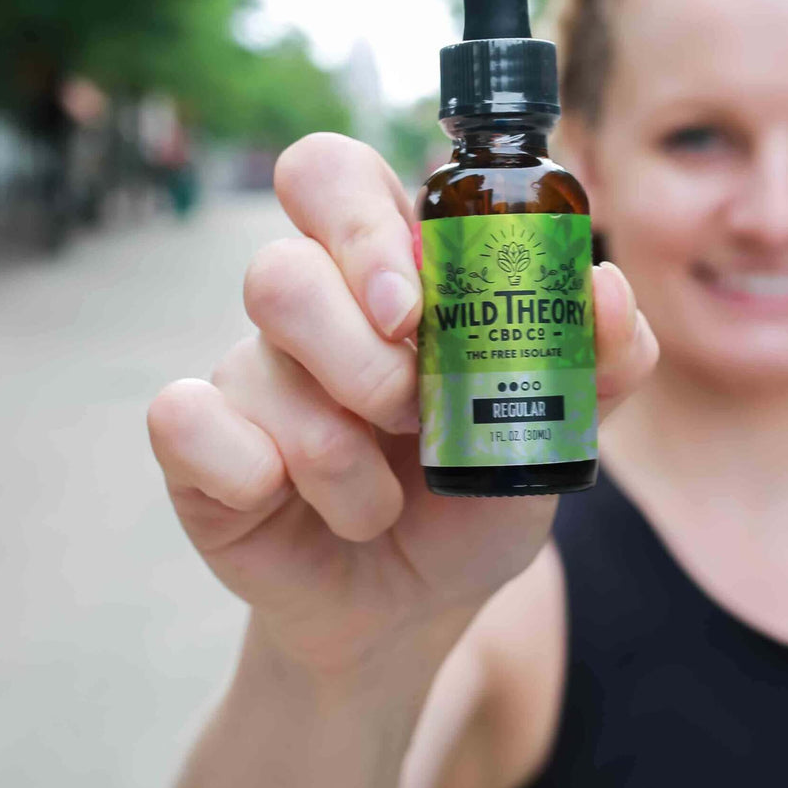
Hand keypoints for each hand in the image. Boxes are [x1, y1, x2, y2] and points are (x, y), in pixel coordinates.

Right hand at [147, 133, 657, 677]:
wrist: (410, 609)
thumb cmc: (472, 502)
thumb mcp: (550, 435)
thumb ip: (595, 361)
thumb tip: (602, 285)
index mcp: (383, 278)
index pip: (331, 177)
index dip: (358, 223)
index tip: (411, 308)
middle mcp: (306, 310)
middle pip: (280, 267)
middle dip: (356, 354)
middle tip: (407, 413)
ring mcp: (246, 373)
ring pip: (256, 364)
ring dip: (338, 456)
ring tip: (381, 502)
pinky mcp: (198, 441)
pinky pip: (184, 420)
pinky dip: (253, 475)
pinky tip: (289, 505)